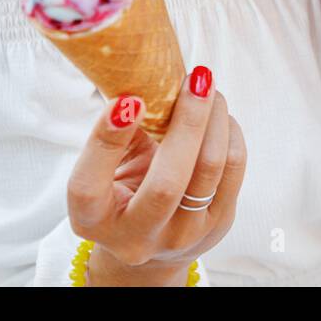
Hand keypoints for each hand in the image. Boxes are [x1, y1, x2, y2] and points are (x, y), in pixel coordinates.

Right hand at [66, 68, 246, 285]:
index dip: (105, 142)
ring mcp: (182, 236)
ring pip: (210, 168)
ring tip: (208, 88)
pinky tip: (218, 116)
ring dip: (215, 118)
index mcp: (93, 220)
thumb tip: (140, 78)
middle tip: (195, 79)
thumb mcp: (104, 168)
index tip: (127, 100)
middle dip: (187, 122)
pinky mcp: (218, 225)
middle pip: (167, 183)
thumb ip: (117, 134)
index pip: (87, 186)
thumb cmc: (122, 190)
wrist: (154, 242)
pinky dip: (229, 131)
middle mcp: (137, 237)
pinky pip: (233, 167)